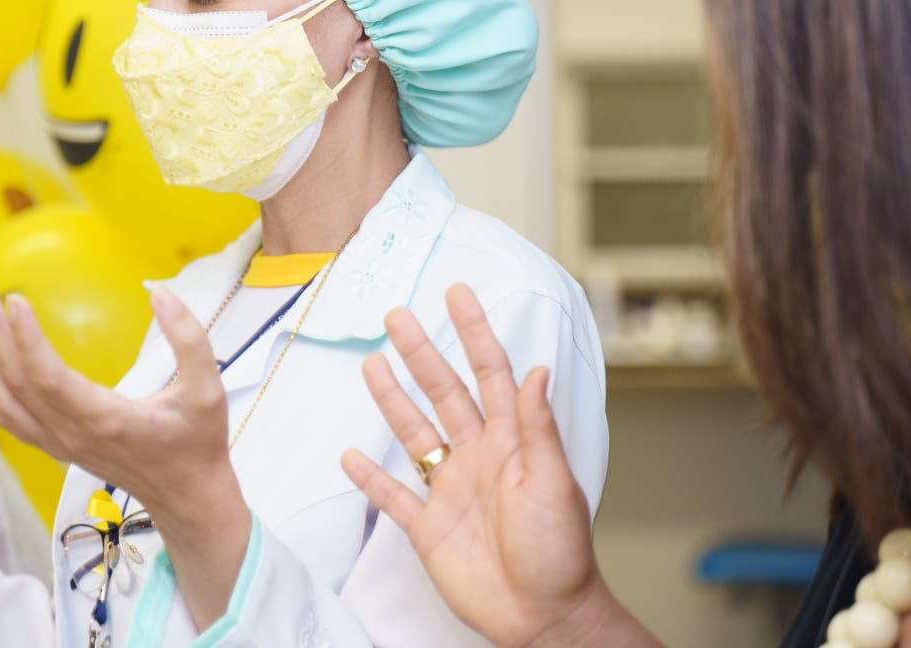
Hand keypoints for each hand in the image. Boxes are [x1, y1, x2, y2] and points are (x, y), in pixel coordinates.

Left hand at [0, 279, 248, 627]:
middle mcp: (71, 434)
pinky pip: (8, 415)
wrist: (186, 496)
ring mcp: (58, 443)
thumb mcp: (208, 389)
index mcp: (104, 419)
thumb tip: (159, 291)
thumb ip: (189, 337)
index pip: (48, 377)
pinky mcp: (55, 445)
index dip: (26, 338)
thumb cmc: (197, 443)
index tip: (14, 298)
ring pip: (3, 399)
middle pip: (15, 380)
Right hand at [340, 284, 657, 647]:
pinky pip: (394, 496)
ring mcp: (450, 490)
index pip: (491, 373)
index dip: (474, 332)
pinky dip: (371, 477)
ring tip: (372, 365)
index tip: (457, 294)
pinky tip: (351, 456)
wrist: (541, 617)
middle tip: (396, 316)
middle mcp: (478, 457)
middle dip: (421, 353)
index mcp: (512, 441)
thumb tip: (537, 370)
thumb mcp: (553, 482)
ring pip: (415, 434)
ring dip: (393, 400)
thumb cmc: (559, 553)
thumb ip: (537, 426)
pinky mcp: (429, 529)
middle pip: (444, 393)